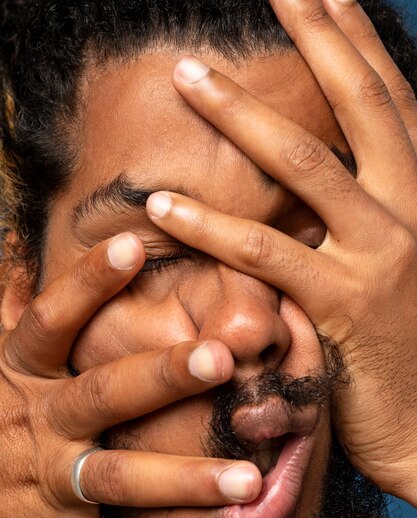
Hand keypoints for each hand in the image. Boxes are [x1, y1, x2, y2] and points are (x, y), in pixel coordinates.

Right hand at [0, 232, 261, 517]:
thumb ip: (10, 310)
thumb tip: (15, 243)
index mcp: (21, 373)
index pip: (52, 320)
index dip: (87, 283)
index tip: (132, 244)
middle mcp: (37, 422)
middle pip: (101, 394)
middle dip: (160, 377)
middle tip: (221, 360)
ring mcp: (46, 483)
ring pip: (118, 478)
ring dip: (182, 481)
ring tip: (249, 482)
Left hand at [145, 0, 416, 504]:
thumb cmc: (405, 346)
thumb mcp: (392, 266)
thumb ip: (359, 220)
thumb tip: (307, 183)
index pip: (391, 102)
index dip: (359, 43)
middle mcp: (412, 212)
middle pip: (360, 106)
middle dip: (317, 39)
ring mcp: (382, 256)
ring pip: (306, 166)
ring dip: (241, 115)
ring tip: (190, 75)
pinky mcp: (343, 305)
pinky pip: (266, 254)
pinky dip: (212, 226)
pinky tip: (166, 203)